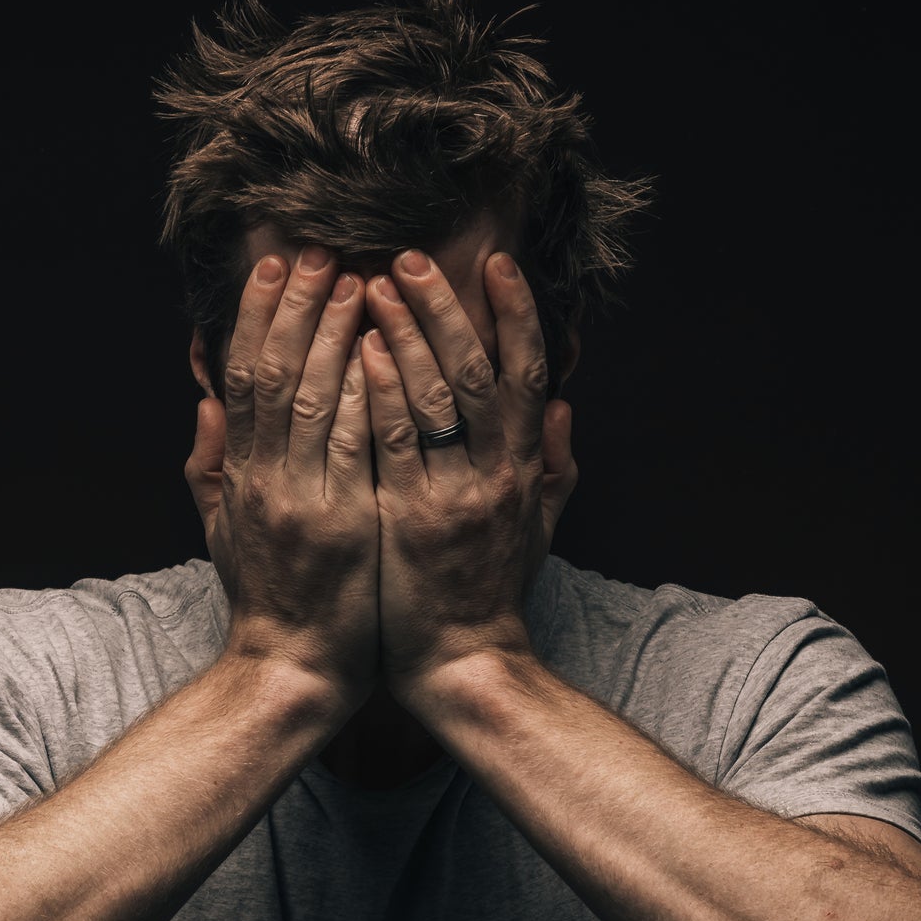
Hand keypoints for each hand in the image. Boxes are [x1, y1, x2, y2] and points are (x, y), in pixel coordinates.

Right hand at [185, 246, 379, 711]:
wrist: (292, 670)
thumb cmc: (269, 599)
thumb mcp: (223, 529)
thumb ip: (212, 464)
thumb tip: (205, 401)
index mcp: (242, 474)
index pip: (243, 377)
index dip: (256, 316)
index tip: (275, 265)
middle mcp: (266, 480)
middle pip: (275, 374)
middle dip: (297, 306)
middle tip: (320, 249)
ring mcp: (304, 500)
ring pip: (315, 400)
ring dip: (335, 334)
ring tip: (358, 278)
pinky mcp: (345, 524)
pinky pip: (356, 446)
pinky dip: (367, 394)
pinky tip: (384, 349)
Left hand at [359, 248, 578, 703]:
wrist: (463, 664)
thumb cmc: (491, 590)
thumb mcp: (540, 526)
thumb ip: (555, 464)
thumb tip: (563, 403)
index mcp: (525, 469)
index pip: (528, 373)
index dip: (516, 314)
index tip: (494, 263)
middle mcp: (496, 475)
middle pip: (479, 371)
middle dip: (446, 308)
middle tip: (409, 257)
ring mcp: (454, 496)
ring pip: (436, 398)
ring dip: (405, 335)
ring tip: (374, 284)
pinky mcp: (409, 520)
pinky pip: (394, 445)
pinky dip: (379, 393)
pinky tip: (357, 350)